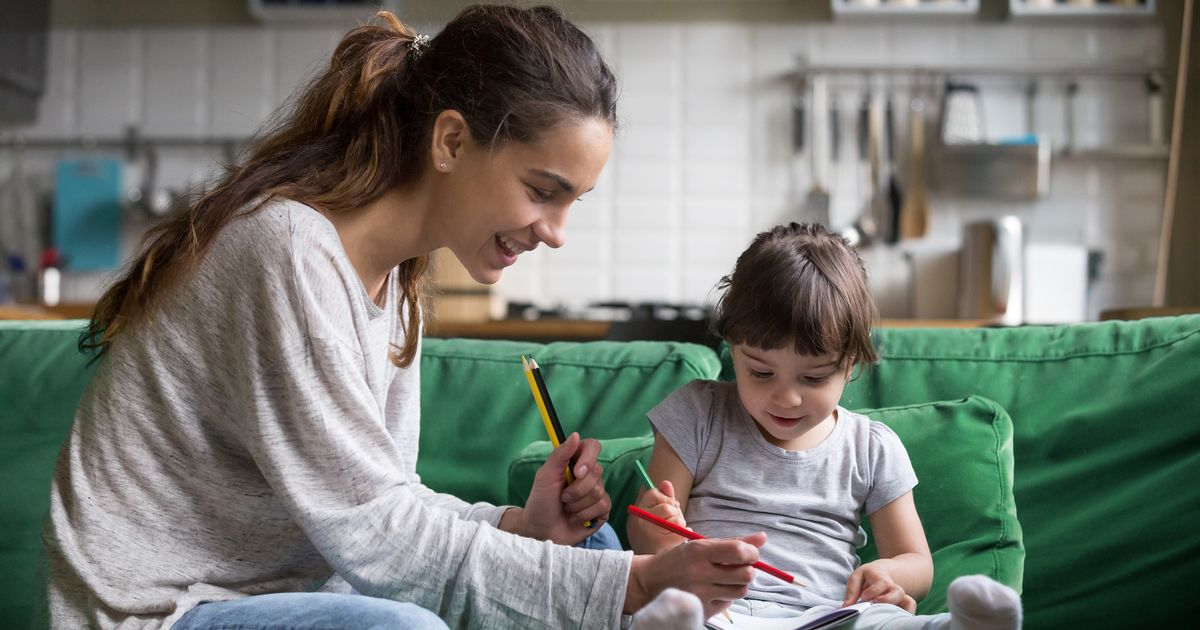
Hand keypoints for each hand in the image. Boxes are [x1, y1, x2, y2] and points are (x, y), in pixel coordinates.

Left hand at [521, 433, 610, 544]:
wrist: (541, 531)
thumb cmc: (540, 502)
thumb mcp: (545, 477)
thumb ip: (560, 455)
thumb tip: (576, 435)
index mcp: (575, 462)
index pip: (593, 447)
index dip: (588, 458)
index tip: (577, 471)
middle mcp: (588, 475)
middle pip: (596, 472)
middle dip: (576, 489)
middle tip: (562, 497)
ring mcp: (596, 492)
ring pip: (599, 491)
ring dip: (578, 504)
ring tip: (567, 508)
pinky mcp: (601, 510)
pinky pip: (603, 506)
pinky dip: (585, 514)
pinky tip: (576, 518)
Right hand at [625, 532, 767, 618]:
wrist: (648, 583)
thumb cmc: (676, 560)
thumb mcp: (699, 545)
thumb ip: (731, 542)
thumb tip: (762, 538)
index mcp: (698, 551)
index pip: (739, 551)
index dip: (752, 552)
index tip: (750, 552)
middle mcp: (700, 573)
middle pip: (745, 574)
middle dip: (747, 569)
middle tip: (738, 566)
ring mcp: (700, 595)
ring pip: (740, 590)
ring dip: (738, 583)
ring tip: (723, 578)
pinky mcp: (700, 610)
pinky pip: (728, 603)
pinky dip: (725, 596)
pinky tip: (713, 590)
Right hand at [629, 480, 687, 552]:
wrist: (647, 569)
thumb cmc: (655, 538)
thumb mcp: (656, 515)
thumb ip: (663, 498)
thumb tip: (666, 483)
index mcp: (637, 512)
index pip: (653, 493)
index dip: (665, 499)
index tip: (667, 509)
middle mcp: (641, 522)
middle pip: (667, 507)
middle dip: (675, 514)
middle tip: (670, 524)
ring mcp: (650, 534)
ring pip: (677, 520)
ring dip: (680, 525)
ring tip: (673, 534)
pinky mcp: (662, 544)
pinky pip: (683, 532)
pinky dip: (686, 534)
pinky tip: (679, 540)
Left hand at [843, 561, 916, 612]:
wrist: (888, 571)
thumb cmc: (870, 575)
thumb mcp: (858, 576)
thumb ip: (852, 590)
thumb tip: (846, 607)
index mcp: (881, 577)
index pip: (881, 583)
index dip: (873, 591)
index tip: (864, 597)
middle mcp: (894, 587)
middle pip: (897, 593)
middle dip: (888, 600)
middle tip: (876, 604)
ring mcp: (901, 596)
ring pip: (908, 602)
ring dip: (899, 610)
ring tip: (886, 615)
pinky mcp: (905, 603)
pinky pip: (911, 609)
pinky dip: (906, 614)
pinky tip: (895, 620)